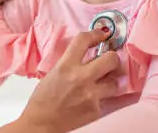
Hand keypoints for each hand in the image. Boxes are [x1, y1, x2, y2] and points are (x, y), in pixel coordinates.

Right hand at [6, 30, 120, 132]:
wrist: (41, 124)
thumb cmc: (43, 98)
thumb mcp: (54, 72)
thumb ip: (71, 62)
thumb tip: (90, 54)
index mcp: (66, 66)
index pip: (84, 40)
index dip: (96, 34)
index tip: (102, 34)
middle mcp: (80, 78)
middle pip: (111, 59)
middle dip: (113, 58)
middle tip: (109, 60)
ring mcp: (91, 95)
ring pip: (116, 81)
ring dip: (111, 81)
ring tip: (103, 83)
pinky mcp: (96, 110)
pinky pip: (109, 99)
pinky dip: (104, 98)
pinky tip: (94, 99)